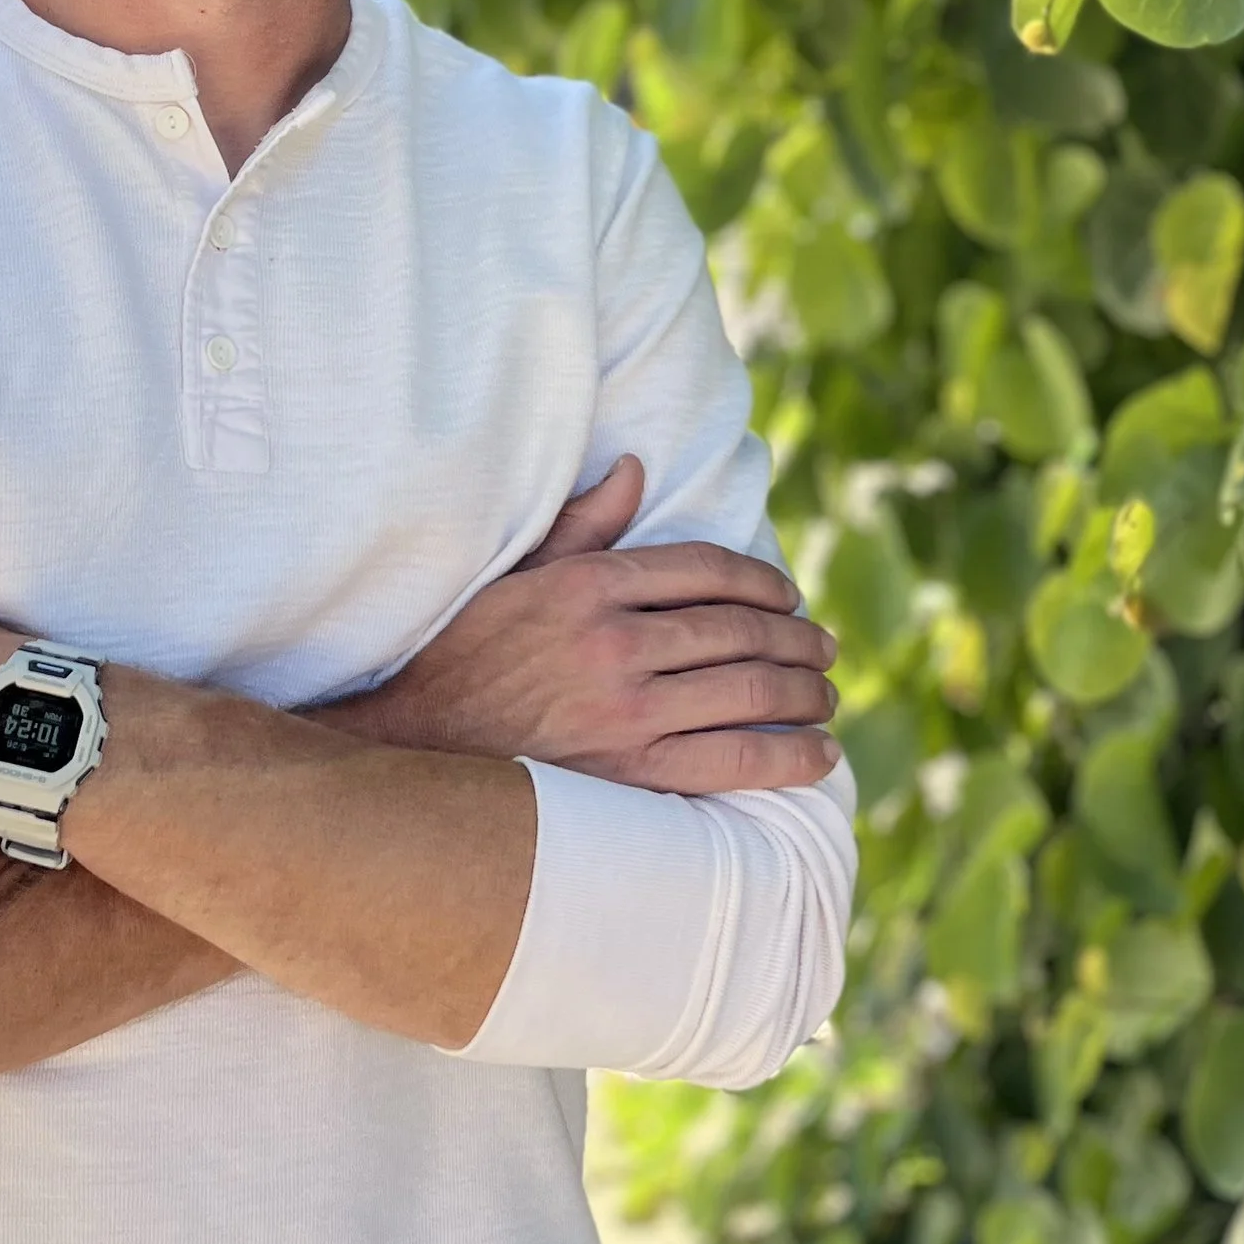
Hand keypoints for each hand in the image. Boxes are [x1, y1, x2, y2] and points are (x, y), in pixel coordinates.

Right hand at [340, 454, 840, 794]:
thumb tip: (635, 470)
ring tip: (826, 694)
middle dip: (798, 639)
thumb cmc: (464, 657)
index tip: (788, 595)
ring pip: (750, 691)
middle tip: (825, 648)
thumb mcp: (516, 577)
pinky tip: (819, 754)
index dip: (763, 581)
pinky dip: (790, 755)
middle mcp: (615, 642)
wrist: (417, 748)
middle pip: (741, 631)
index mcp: (589, 586)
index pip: (706, 571)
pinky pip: (736, 760)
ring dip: (806, 692)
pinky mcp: (633, 772)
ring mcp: (627, 711)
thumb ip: (582, 525)